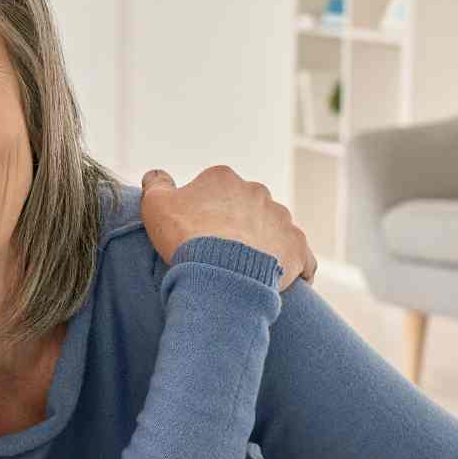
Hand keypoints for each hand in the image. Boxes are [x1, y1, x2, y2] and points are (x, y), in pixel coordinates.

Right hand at [140, 166, 316, 292]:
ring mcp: (281, 218)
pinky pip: (302, 259)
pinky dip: (295, 267)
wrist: (220, 272)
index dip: (203, 213)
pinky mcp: (297, 247)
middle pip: (246, 208)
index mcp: (223, 179)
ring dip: (263, 246)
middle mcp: (257, 192)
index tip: (196, 234)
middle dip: (237, 226)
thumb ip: (156, 185)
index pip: (214, 190)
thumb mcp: (155, 205)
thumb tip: (156, 176)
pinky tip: (284, 282)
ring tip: (246, 272)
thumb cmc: (186, 237)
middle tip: (219, 254)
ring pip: (273, 230)